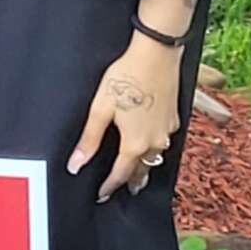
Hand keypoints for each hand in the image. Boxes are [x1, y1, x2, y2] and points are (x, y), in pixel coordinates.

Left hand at [67, 34, 181, 202]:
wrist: (156, 54)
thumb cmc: (126, 76)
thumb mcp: (100, 108)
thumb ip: (89, 139)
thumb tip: (76, 164)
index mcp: (135, 143)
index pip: (120, 174)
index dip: (109, 186)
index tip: (101, 195)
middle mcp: (155, 141)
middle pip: (142, 170)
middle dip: (131, 181)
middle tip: (122, 189)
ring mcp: (168, 130)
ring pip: (155, 157)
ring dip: (145, 166)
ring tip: (136, 172)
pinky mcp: (174, 117)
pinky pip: (164, 140)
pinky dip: (155, 147)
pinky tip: (149, 142)